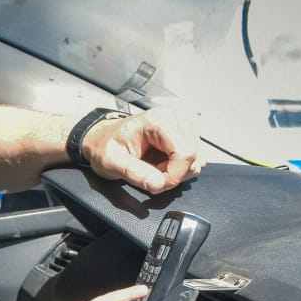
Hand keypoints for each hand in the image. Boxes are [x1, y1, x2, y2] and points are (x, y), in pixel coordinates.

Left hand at [82, 108, 203, 194]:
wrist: (103, 139)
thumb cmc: (106, 146)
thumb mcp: (111, 162)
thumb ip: (134, 173)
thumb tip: (158, 183)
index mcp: (158, 120)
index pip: (185, 153)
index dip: (173, 175)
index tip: (155, 184)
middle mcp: (175, 117)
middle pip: (193, 156)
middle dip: (174, 174)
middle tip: (151, 174)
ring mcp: (183, 124)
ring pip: (196, 159)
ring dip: (176, 171)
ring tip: (154, 167)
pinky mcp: (186, 133)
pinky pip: (193, 158)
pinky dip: (178, 167)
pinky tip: (161, 163)